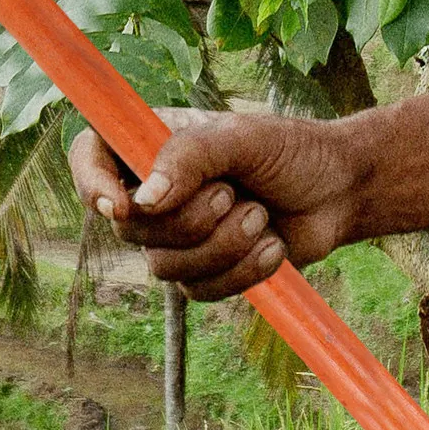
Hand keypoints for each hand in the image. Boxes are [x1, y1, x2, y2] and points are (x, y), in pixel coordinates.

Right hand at [68, 109, 360, 300]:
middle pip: (128, 227)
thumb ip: (190, 158)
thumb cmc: (290, 151)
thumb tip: (142, 200)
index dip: (91, 184)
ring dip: (221, 246)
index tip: (120, 206)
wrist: (340, 191)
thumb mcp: (241, 137)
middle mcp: (152, 191)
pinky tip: (272, 247)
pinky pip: (198, 292)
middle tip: (233, 193)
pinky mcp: (204, 272)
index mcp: (148, 144)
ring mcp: (175, 236)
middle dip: (188, 220)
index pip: (88, 160)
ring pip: (163, 267)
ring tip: (261, 216)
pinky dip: (241, 272)